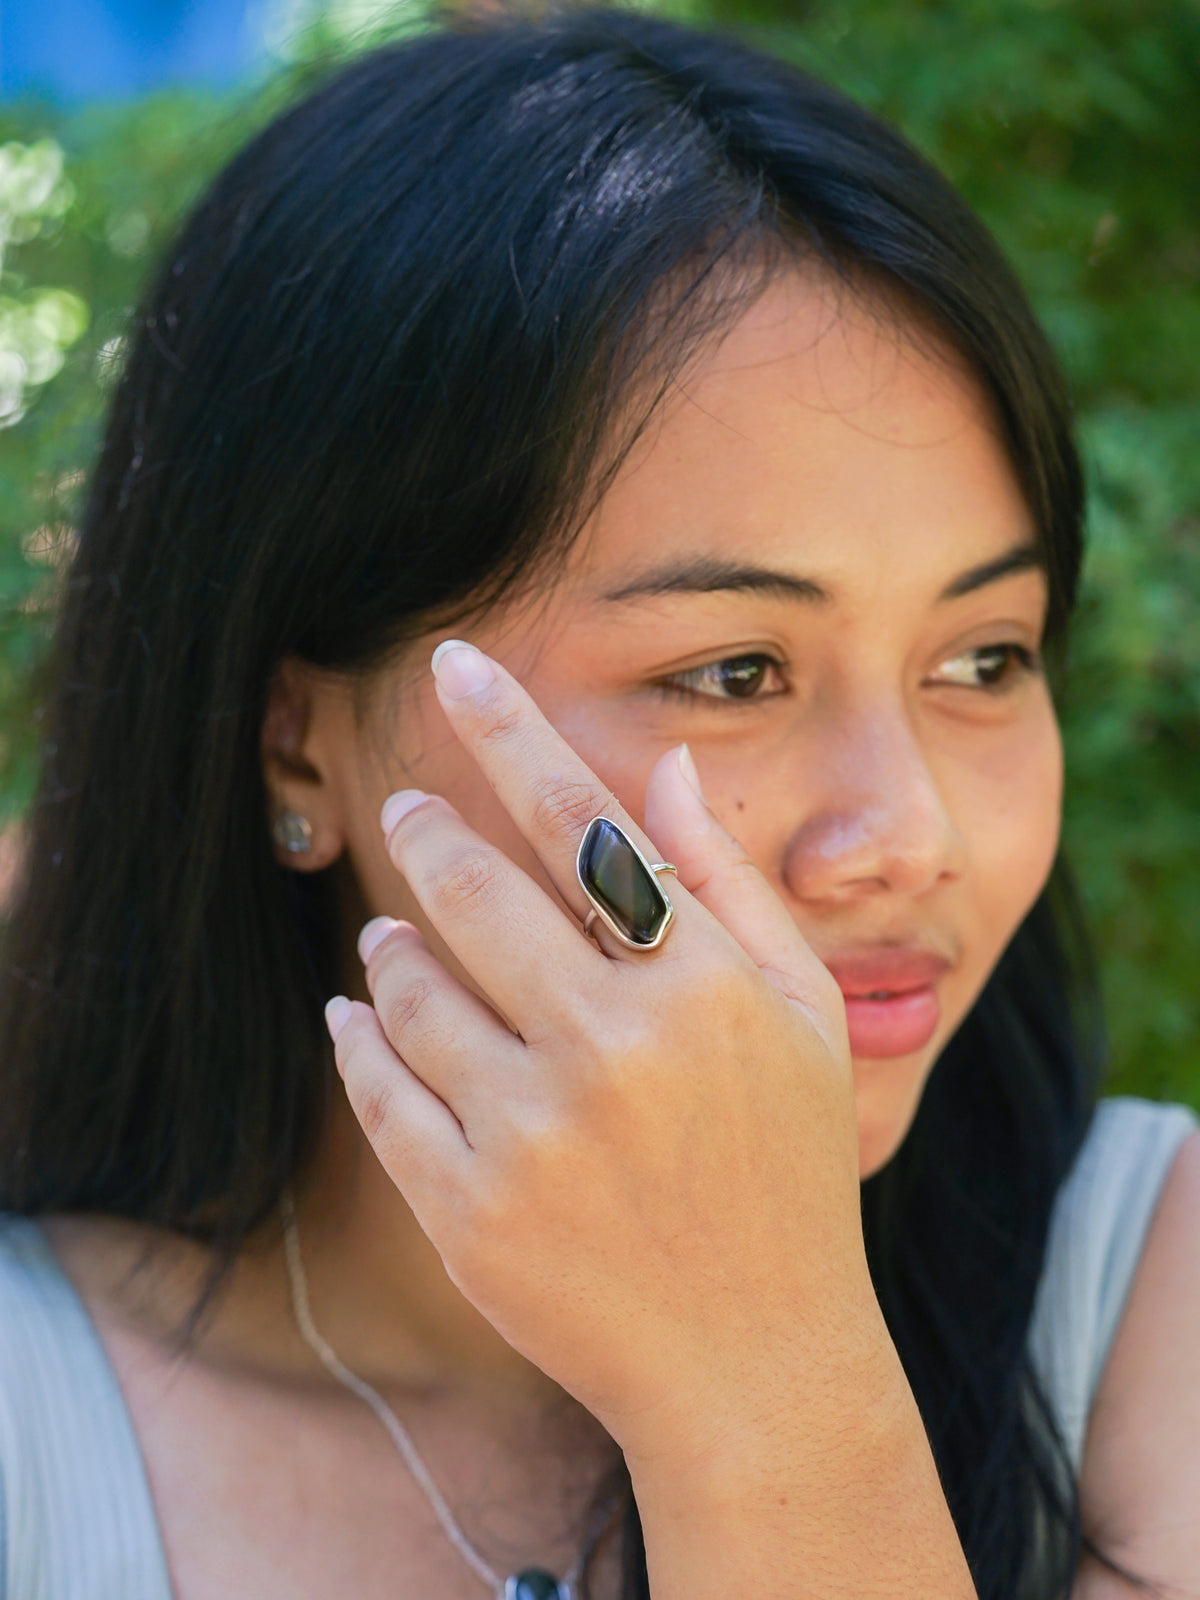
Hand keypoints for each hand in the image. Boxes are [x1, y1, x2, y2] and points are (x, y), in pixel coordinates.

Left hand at [329, 640, 881, 1470]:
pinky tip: (364, 1019)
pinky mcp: (470, 1215)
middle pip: (472, 894)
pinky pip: (380, 1092)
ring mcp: (533, 1138)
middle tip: (407, 812)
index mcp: (701, 991)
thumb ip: (732, 887)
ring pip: (409, 994)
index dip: (512, 729)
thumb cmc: (786, 1173)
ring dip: (391, 948)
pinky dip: (360, 1040)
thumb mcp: (801, 1020)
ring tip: (396, 938)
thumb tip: (669, 766)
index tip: (454, 663)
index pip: (583, 821)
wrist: (751, 1362)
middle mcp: (611, 1051)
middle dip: (425, 835)